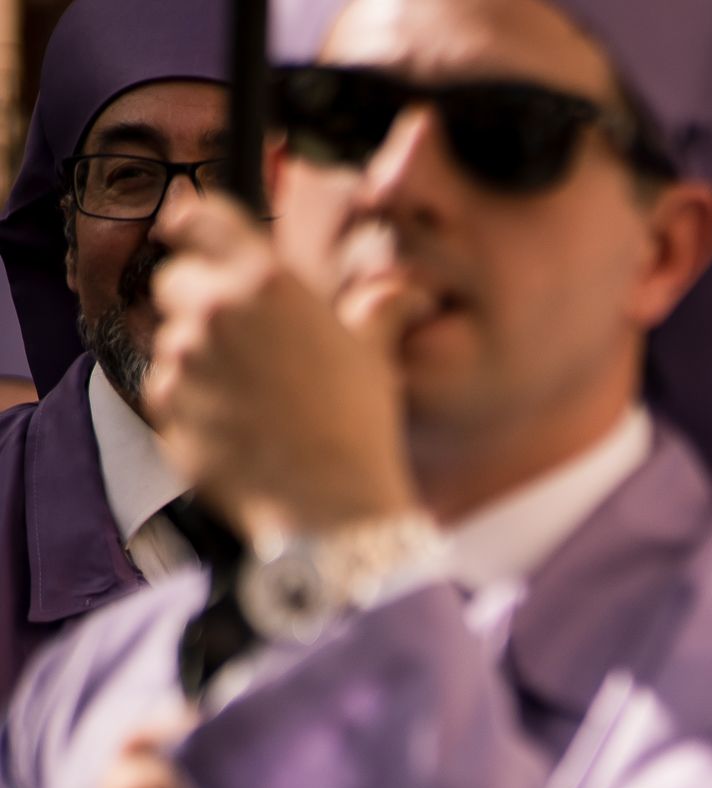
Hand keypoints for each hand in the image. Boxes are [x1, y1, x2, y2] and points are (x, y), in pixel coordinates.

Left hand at [146, 191, 423, 551]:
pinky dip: (191, 400)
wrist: (328, 503)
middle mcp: (214, 309)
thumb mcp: (374, 354)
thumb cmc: (357, 424)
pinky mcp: (164, 405)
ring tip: (249, 392)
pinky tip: (234, 423)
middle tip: (240, 333)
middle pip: (174, 279)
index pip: (200, 218)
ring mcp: (181, 359)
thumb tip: (406, 292)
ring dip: (198, 354)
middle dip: (198, 297)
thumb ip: (378, 310)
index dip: (194, 222)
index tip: (193, 231)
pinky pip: (166, 389)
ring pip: (171, 338)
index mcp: (265, 282)